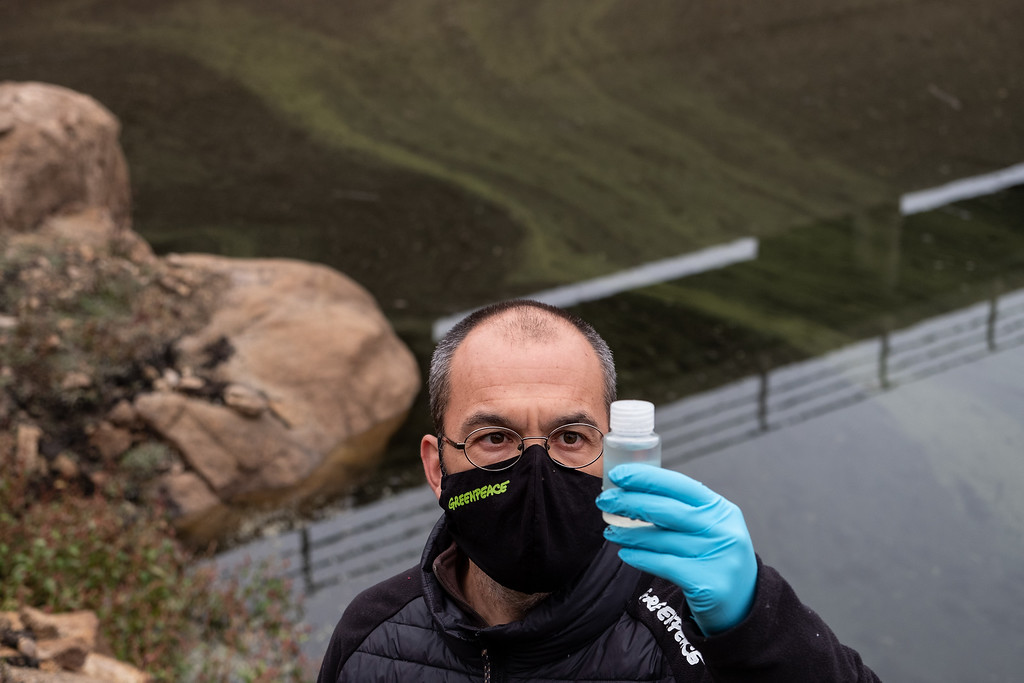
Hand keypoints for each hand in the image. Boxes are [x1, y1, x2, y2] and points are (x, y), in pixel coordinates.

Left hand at [596, 463, 756, 635]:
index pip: (679, 485)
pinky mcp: (707, 583)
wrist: (743, 604)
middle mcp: (721, 530)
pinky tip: (625, 553)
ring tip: (609, 532)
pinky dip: (640, 557)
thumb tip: (633, 490)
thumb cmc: (714, 557)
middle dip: (629, 502)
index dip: (646, 478)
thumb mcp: (710, 527)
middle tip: (604, 501)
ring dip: (629, 534)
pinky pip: (663, 564)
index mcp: (720, 509)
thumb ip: (682, 510)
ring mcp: (716, 557)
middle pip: (666, 510)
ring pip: (661, 539)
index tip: (619, 474)